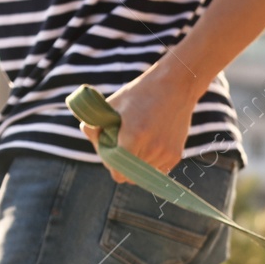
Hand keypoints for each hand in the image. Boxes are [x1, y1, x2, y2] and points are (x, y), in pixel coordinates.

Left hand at [80, 64, 203, 182]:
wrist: (175, 87)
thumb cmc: (139, 94)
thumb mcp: (113, 104)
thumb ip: (95, 123)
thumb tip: (89, 135)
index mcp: (133, 136)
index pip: (118, 171)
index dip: (111, 165)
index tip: (110, 153)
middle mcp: (151, 148)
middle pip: (130, 176)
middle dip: (122, 165)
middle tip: (122, 147)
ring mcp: (165, 154)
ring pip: (144, 175)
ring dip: (137, 165)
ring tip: (137, 143)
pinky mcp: (175, 156)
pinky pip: (157, 171)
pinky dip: (150, 163)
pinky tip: (150, 145)